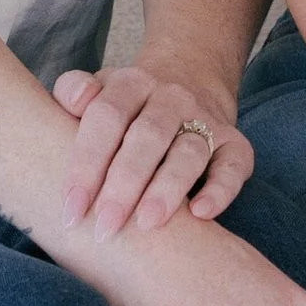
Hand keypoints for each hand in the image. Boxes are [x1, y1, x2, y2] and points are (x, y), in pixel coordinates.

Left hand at [53, 57, 249, 236]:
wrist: (189, 80)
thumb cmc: (126, 108)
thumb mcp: (98, 92)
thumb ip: (74, 91)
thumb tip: (76, 99)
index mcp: (132, 83)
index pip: (107, 116)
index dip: (86, 163)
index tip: (71, 209)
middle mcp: (172, 97)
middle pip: (148, 136)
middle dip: (125, 184)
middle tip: (106, 226)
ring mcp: (206, 119)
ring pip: (189, 152)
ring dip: (168, 189)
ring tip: (147, 223)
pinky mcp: (233, 143)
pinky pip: (233, 165)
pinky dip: (221, 189)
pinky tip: (202, 213)